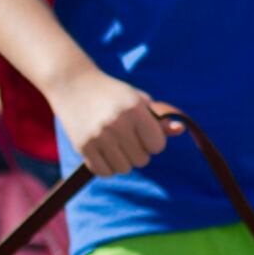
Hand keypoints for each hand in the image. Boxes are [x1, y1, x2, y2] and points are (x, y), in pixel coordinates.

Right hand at [55, 71, 171, 176]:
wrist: (72, 83)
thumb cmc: (111, 92)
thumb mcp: (137, 99)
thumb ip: (158, 119)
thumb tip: (180, 129)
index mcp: (134, 110)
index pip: (157, 145)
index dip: (153, 141)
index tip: (144, 132)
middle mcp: (117, 124)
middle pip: (141, 160)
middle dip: (138, 151)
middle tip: (127, 137)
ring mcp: (98, 136)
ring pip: (123, 168)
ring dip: (123, 161)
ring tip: (115, 144)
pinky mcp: (82, 146)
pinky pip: (103, 172)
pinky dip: (107, 167)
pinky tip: (104, 152)